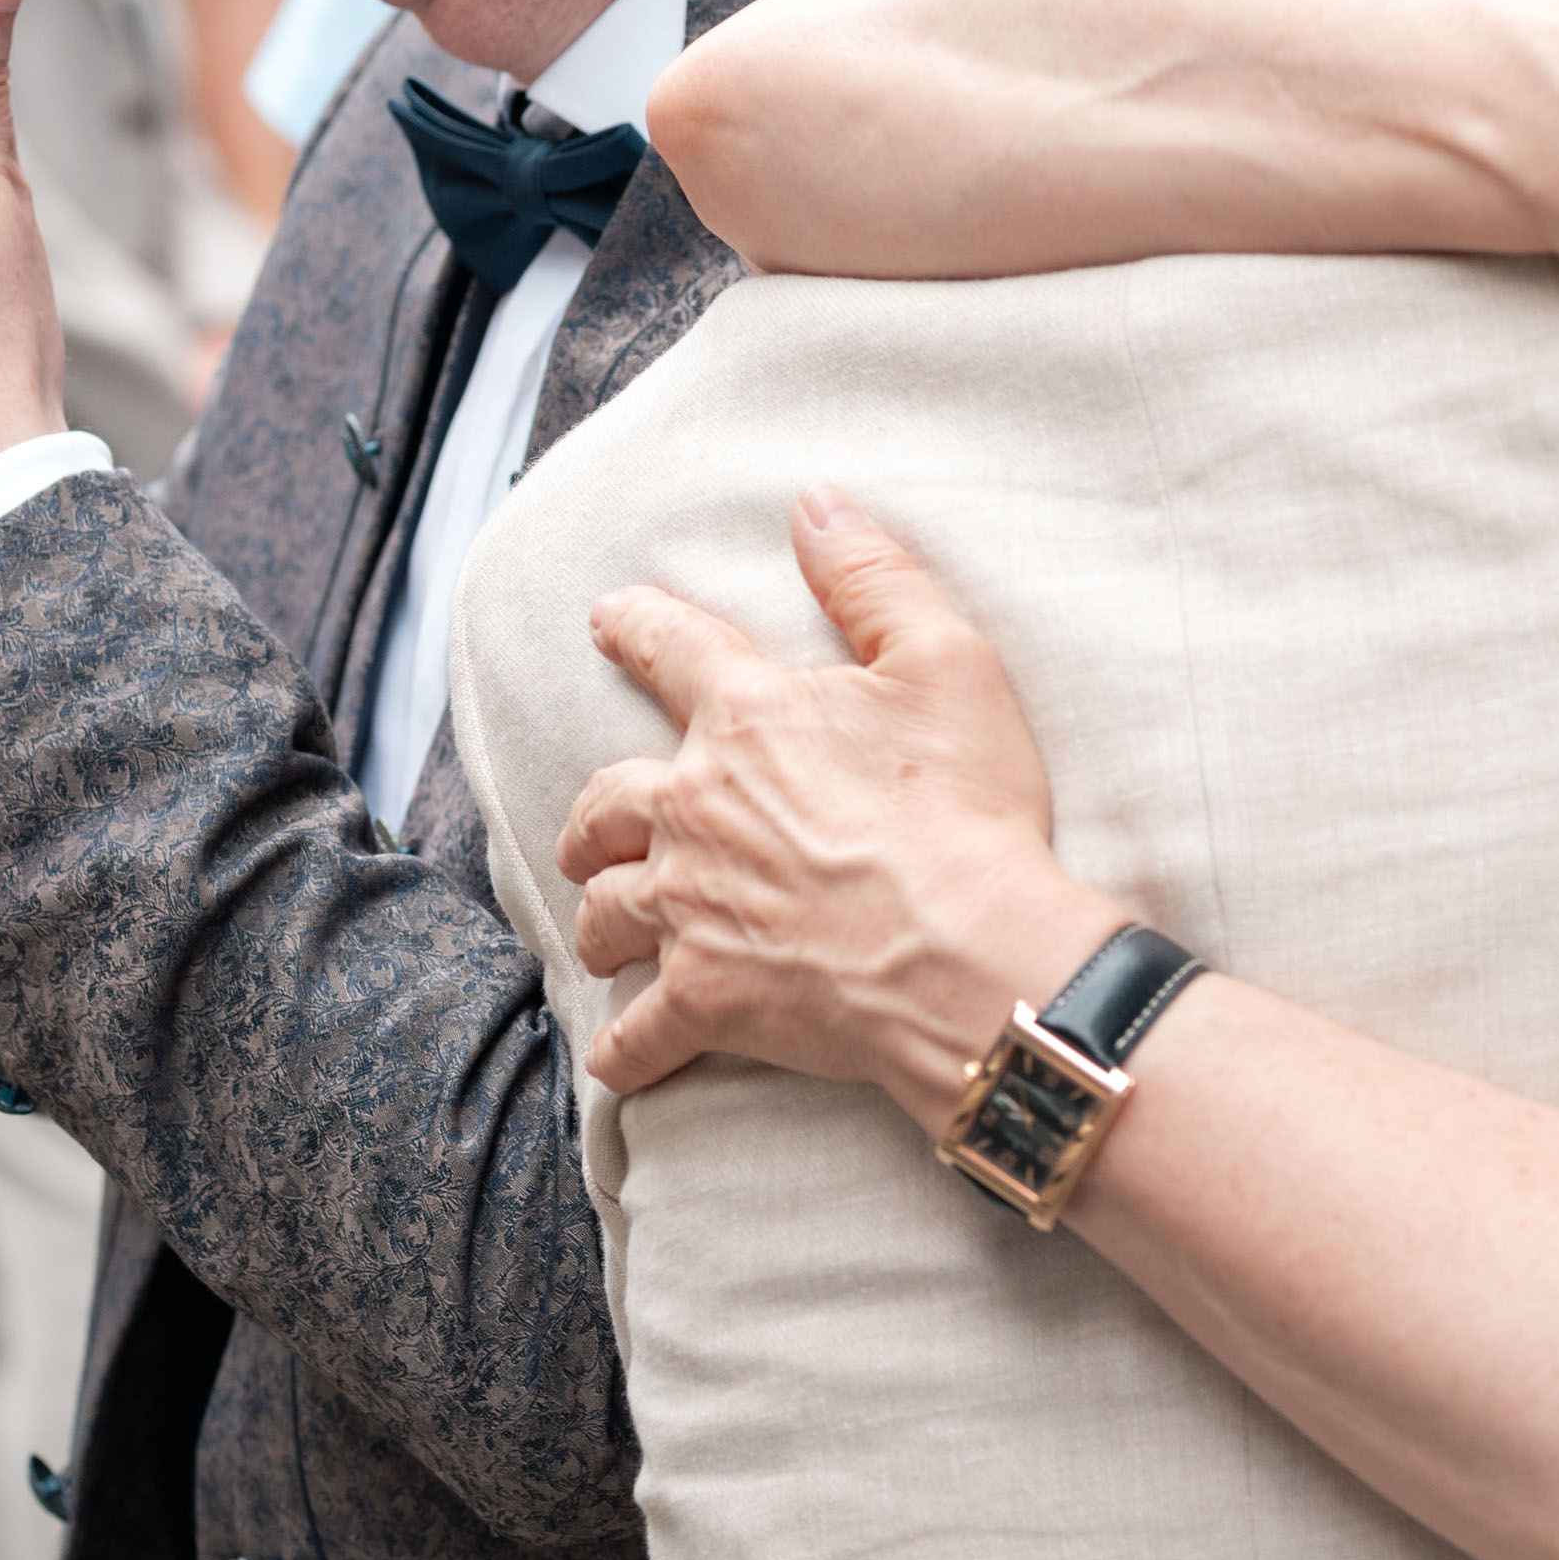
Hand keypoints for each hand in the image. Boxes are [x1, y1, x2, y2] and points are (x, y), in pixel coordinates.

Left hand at [558, 490, 1116, 1104]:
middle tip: (588, 829)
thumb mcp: (944, 661)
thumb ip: (873, 576)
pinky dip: (622, 1049)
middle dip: (593, 815)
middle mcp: (694, 809)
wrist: (970, 953)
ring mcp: (690, 909)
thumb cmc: (967, 808)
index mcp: (747, 719)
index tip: (607, 618)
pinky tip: (617, 1058)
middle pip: (608, 803)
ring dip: (601, 920)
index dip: (636, 626)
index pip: (671, 649)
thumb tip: (815, 501)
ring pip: (606, 913)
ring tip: (604, 932)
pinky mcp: (705, 998)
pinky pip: (636, 1034)